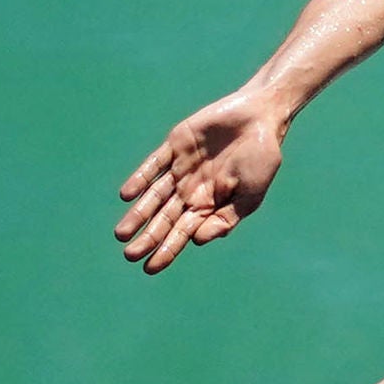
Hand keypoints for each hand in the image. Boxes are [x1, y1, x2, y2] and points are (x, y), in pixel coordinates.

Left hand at [115, 93, 285, 271]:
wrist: (261, 115)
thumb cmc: (261, 158)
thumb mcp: (250, 195)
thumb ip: (226, 218)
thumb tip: (196, 241)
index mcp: (208, 203)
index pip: (183, 231)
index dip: (167, 249)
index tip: (149, 268)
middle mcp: (190, 189)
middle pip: (164, 217)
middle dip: (148, 237)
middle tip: (130, 255)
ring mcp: (181, 167)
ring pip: (154, 195)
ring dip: (138, 213)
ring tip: (121, 233)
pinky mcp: (175, 145)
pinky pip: (154, 164)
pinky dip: (140, 179)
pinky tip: (127, 195)